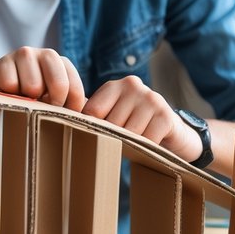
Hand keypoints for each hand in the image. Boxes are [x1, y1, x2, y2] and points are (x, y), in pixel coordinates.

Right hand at [0, 47, 86, 110]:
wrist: (3, 96)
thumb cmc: (34, 100)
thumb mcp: (57, 102)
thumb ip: (72, 106)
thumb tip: (87, 117)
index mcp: (63, 63)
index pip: (75, 89)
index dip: (70, 108)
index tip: (61, 116)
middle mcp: (47, 54)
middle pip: (58, 84)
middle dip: (51, 103)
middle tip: (42, 108)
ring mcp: (24, 54)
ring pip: (33, 86)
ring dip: (28, 99)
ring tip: (24, 98)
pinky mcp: (3, 61)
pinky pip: (10, 84)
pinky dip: (9, 94)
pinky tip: (9, 92)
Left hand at [82, 76, 202, 159]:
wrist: (173, 132)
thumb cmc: (135, 126)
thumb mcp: (114, 116)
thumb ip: (93, 116)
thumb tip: (61, 122)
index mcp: (114, 86)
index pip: (92, 112)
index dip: (94, 129)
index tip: (97, 137)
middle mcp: (132, 85)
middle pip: (110, 124)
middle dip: (115, 138)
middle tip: (124, 141)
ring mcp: (150, 98)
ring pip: (128, 133)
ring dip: (132, 144)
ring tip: (138, 142)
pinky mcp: (165, 115)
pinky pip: (146, 140)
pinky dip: (146, 148)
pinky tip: (150, 143)